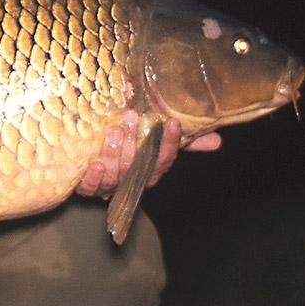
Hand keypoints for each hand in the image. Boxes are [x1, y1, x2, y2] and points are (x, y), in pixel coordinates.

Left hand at [72, 113, 218, 199]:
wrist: (90, 166)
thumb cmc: (129, 152)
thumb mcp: (155, 142)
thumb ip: (183, 141)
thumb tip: (217, 140)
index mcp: (151, 169)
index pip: (164, 159)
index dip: (169, 142)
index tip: (171, 122)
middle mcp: (132, 180)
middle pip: (137, 167)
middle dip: (136, 143)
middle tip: (132, 117)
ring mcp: (110, 185)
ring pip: (115, 176)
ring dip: (115, 154)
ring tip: (114, 131)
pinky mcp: (87, 188)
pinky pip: (91, 187)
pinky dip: (93, 177)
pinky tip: (95, 163)